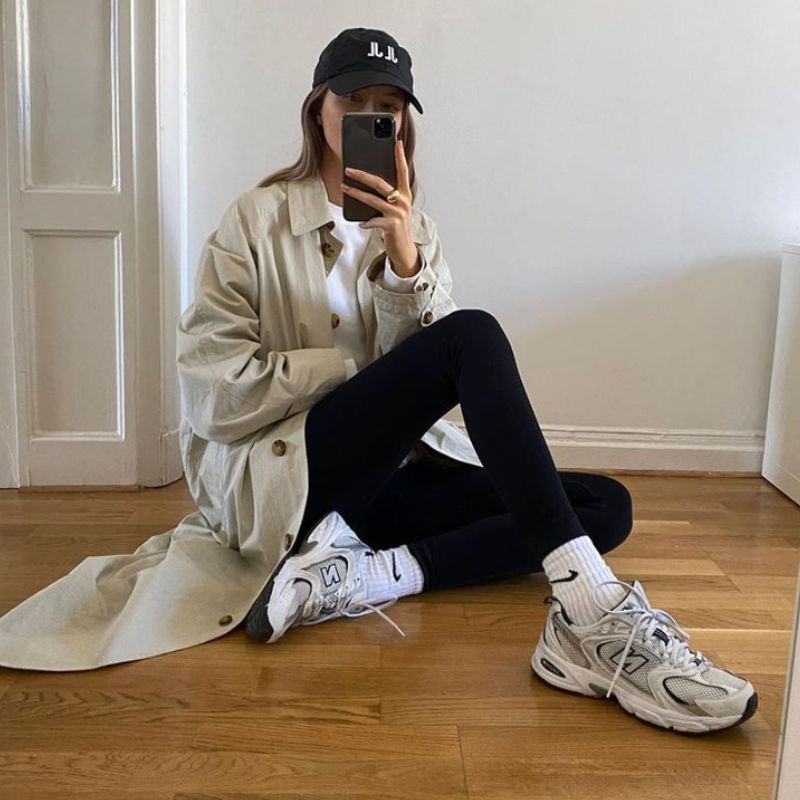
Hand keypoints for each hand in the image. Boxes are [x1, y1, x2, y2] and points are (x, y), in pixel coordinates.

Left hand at [340, 139, 420, 277]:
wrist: (403, 248)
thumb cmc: (396, 225)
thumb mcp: (394, 207)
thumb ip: (387, 195)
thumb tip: (368, 181)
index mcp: (405, 193)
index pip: (403, 170)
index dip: (399, 156)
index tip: (396, 142)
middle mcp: (403, 201)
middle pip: (381, 183)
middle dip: (363, 175)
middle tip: (349, 169)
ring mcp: (398, 213)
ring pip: (373, 200)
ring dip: (356, 193)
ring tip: (344, 188)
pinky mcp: (392, 226)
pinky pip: (374, 221)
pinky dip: (366, 223)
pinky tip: (360, 223)